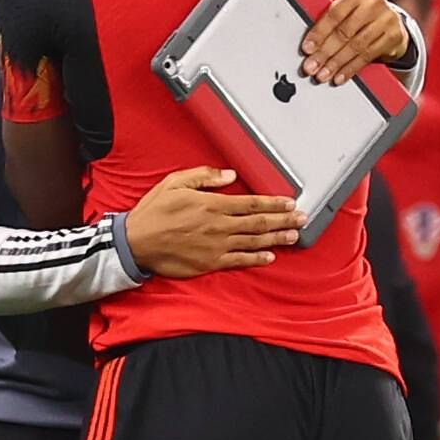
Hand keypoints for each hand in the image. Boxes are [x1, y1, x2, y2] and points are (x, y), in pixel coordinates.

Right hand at [124, 167, 305, 278]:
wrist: (136, 243)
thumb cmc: (154, 212)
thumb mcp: (175, 183)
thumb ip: (204, 177)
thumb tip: (230, 176)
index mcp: (212, 205)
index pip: (251, 204)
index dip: (273, 204)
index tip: (289, 203)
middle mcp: (219, 226)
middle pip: (259, 223)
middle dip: (283, 220)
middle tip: (302, 219)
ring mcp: (216, 247)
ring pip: (254, 242)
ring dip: (277, 238)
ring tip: (294, 235)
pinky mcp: (210, 263)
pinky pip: (239, 261)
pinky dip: (256, 258)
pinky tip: (270, 256)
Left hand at [300, 0, 409, 85]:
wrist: (393, 21)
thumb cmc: (363, 15)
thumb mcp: (348, 10)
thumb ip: (331, 21)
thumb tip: (310, 44)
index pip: (335, 14)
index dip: (319, 33)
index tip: (307, 48)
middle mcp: (374, 3)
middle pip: (345, 32)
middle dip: (325, 52)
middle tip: (311, 66)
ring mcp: (386, 19)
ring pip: (356, 46)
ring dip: (336, 63)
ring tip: (323, 74)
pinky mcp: (394, 36)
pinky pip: (367, 56)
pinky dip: (351, 68)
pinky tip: (340, 76)